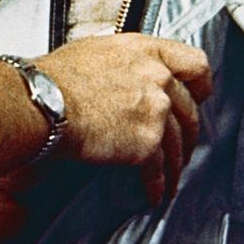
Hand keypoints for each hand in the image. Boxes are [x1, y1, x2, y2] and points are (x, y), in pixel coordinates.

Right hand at [45, 33, 211, 203]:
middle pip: (190, 110)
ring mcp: (156, 110)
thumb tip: (124, 74)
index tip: (197, 98)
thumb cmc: (56, 77)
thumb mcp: (96, 50)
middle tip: (181, 144)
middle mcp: (158, 77)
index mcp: (146, 51)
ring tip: (168, 176)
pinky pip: (159, 170)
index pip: (196, 64)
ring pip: (178, 144)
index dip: (199, 86)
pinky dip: (157, 185)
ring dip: (175, 165)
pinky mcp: (146, 143)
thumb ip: (124, 62)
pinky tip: (153, 192)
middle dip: (187, 133)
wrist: (44, 102)